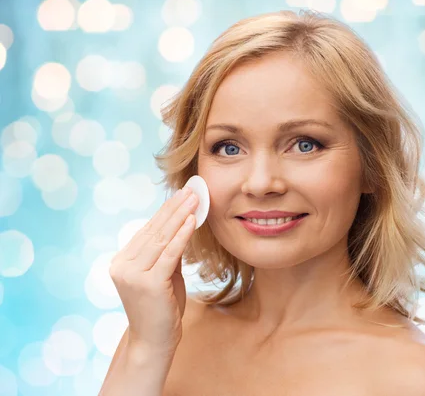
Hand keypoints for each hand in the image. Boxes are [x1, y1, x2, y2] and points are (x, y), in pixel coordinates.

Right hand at [109, 187, 198, 354]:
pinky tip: (192, 221)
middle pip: (154, 230)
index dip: (166, 211)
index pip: (148, 230)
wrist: (154, 342)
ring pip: (161, 238)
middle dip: (174, 208)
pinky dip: (182, 235)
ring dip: (180, 216)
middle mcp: (122, 265)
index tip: (181, 194)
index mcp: (122, 261)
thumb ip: (168, 252)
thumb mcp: (164, 274)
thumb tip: (183, 224)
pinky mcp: (148, 283)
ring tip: (195, 199)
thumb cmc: (162, 308)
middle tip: (191, 190)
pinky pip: (169, 254)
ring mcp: (132, 274)